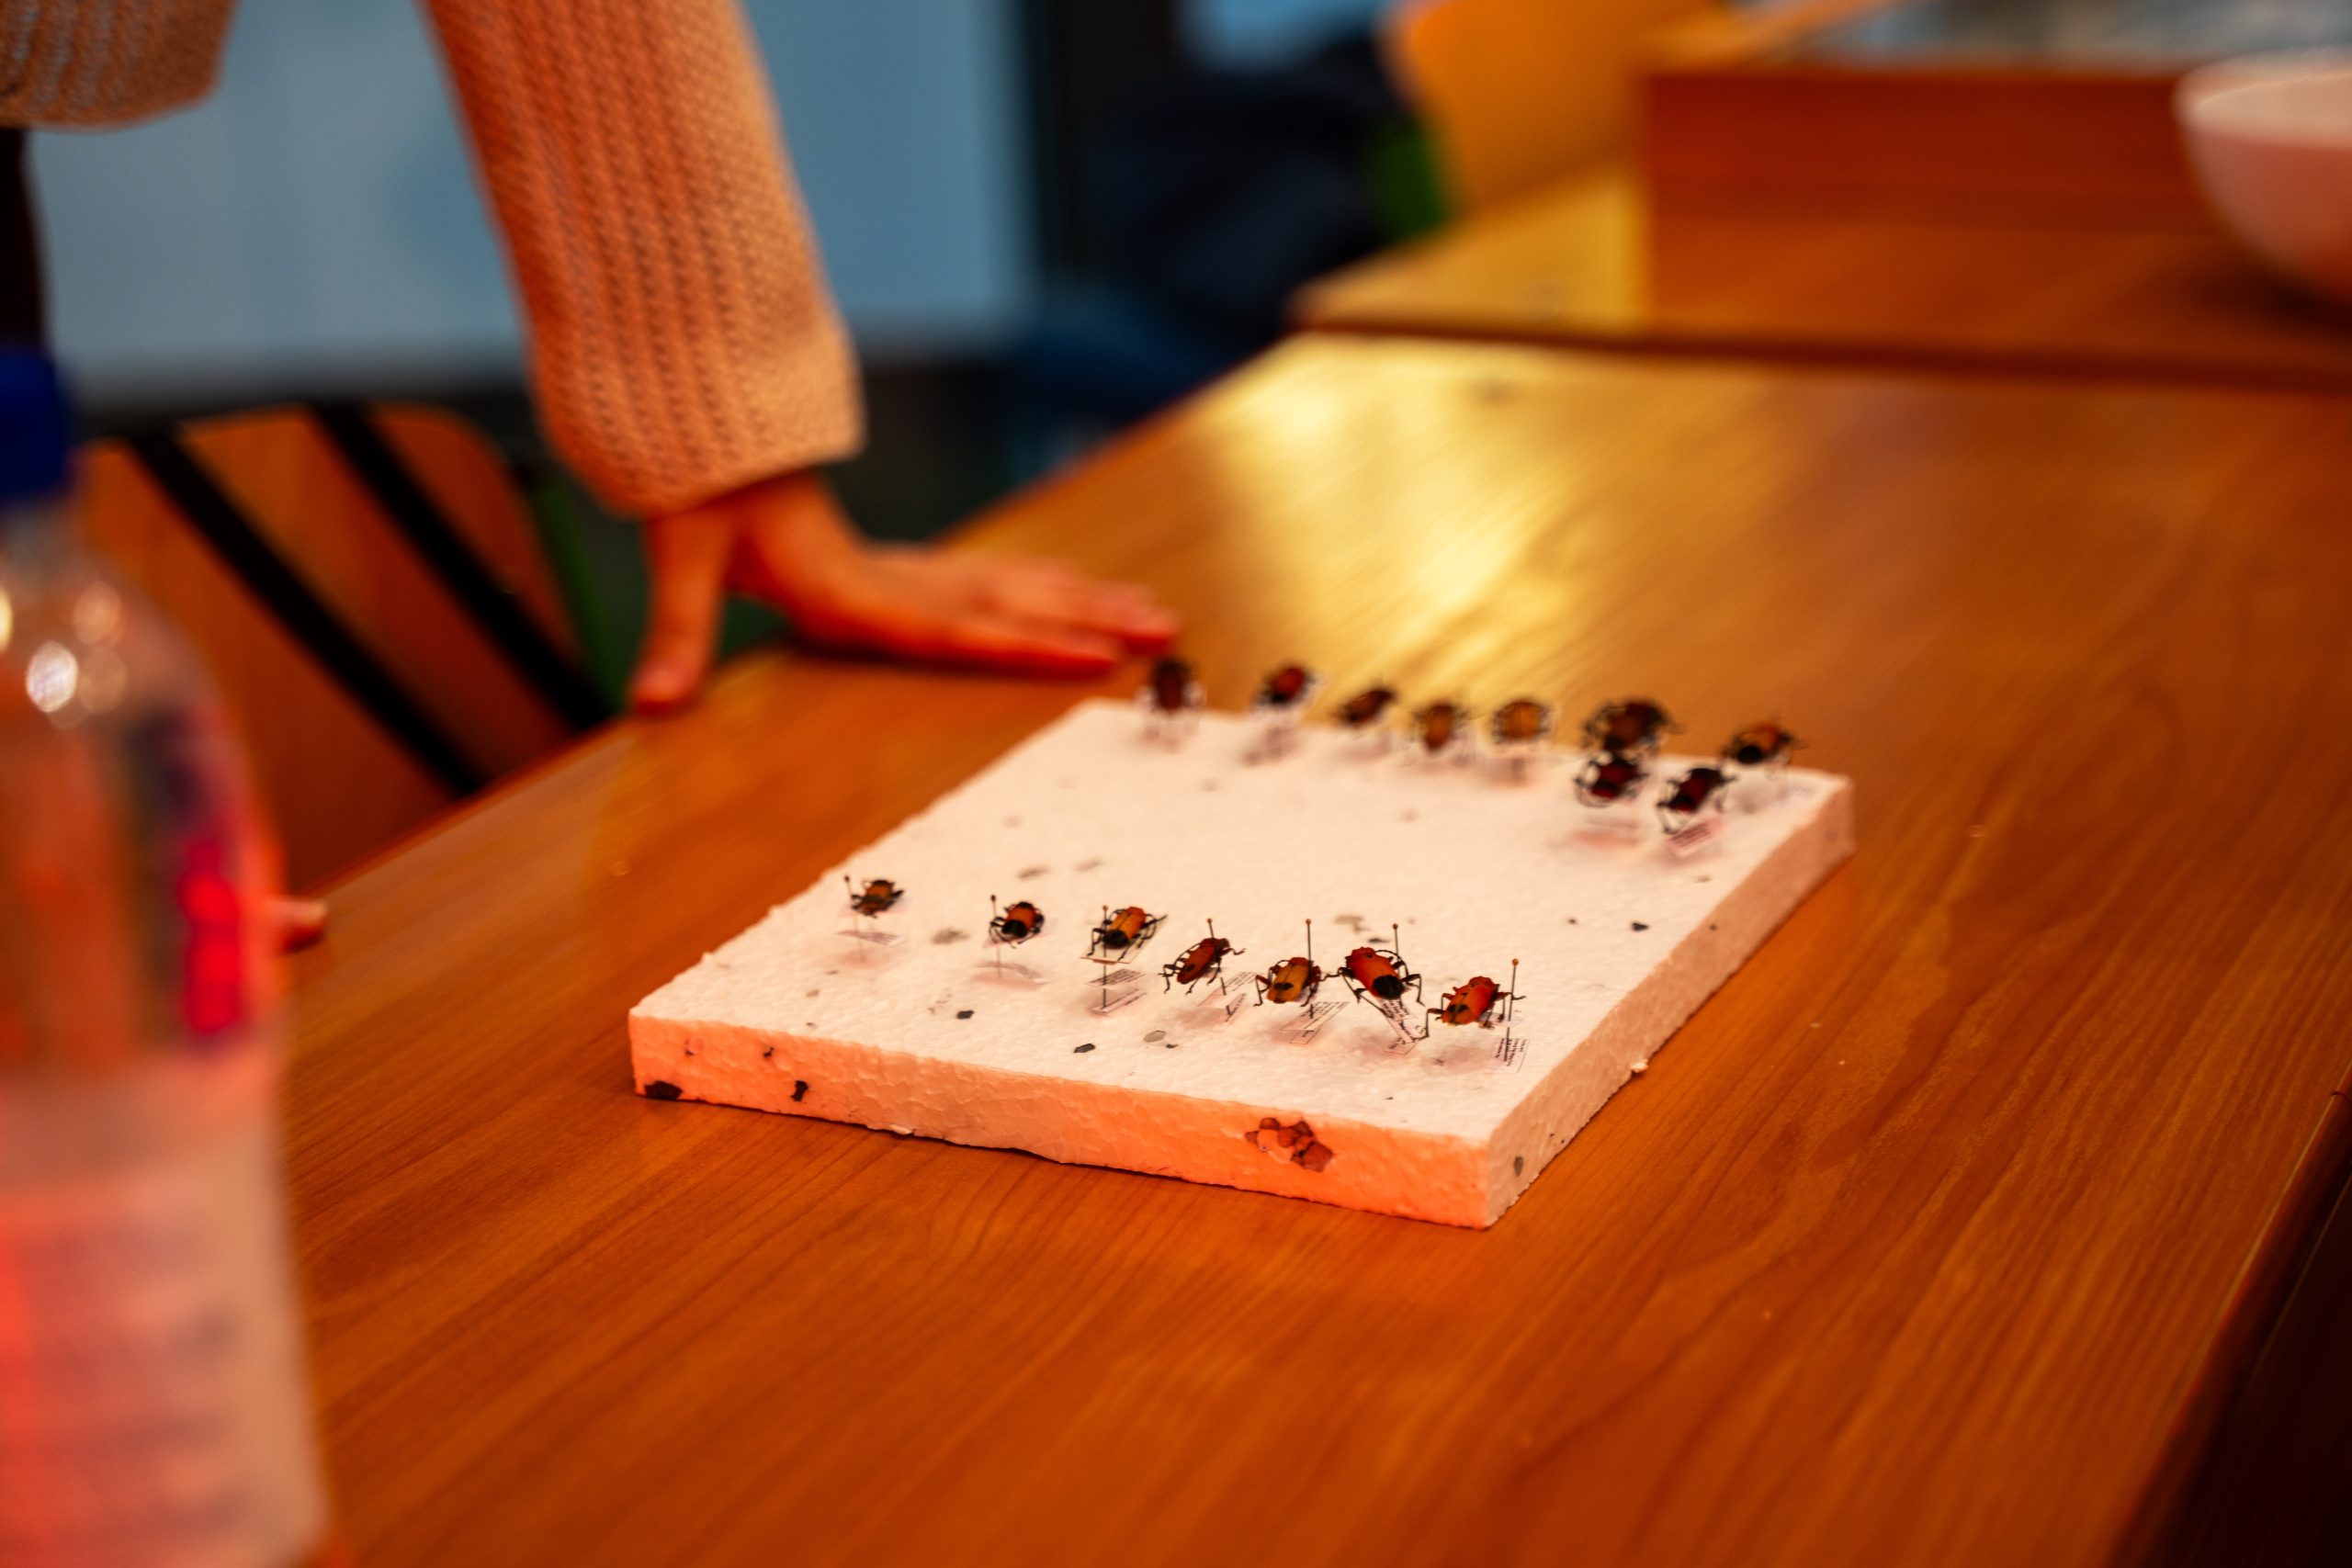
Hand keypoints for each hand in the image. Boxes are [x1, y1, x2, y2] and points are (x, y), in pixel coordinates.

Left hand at [629, 470, 1177, 712]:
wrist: (710, 442)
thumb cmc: (703, 507)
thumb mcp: (682, 560)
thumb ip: (675, 636)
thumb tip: (650, 705)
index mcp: (852, 590)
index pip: (950, 628)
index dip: (1019, 646)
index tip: (1087, 659)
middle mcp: (898, 580)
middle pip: (1010, 604)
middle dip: (1091, 622)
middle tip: (1163, 635)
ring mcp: (913, 569)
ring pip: (1019, 587)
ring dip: (1090, 603)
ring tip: (1157, 617)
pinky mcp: (911, 566)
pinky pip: (998, 578)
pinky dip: (1054, 586)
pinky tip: (1094, 593)